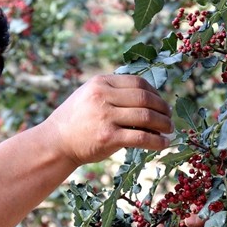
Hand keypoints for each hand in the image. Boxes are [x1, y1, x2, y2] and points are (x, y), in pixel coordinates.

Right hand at [42, 75, 173, 166]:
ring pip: (146, 117)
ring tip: (169, 130)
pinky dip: (157, 141)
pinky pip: (141, 137)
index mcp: (100, 82)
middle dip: (163, 108)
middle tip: (170, 118)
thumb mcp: (90, 95)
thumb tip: (149, 97)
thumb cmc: (77, 120)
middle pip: (145, 98)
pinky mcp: (108, 137)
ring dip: (163, 124)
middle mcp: (103, 96)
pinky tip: (163, 144)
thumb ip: (113, 92)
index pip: (137, 82)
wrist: (56, 142)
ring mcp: (105, 116)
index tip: (162, 103)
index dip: (155, 93)